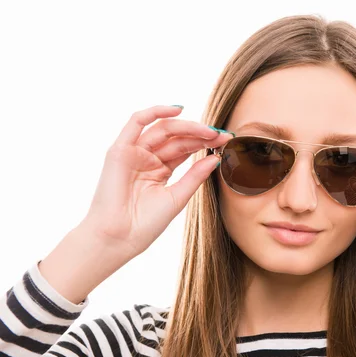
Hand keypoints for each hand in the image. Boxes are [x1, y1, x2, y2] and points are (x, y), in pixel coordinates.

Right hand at [80, 105, 232, 260]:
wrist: (119, 238)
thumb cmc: (145, 224)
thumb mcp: (178, 197)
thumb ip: (195, 176)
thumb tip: (216, 159)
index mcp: (159, 170)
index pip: (186, 149)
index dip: (206, 143)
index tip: (227, 142)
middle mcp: (147, 158)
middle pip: (177, 138)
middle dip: (201, 134)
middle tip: (222, 136)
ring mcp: (133, 152)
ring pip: (163, 129)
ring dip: (187, 126)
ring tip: (209, 131)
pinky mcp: (120, 149)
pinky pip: (136, 122)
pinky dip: (155, 112)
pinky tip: (178, 110)